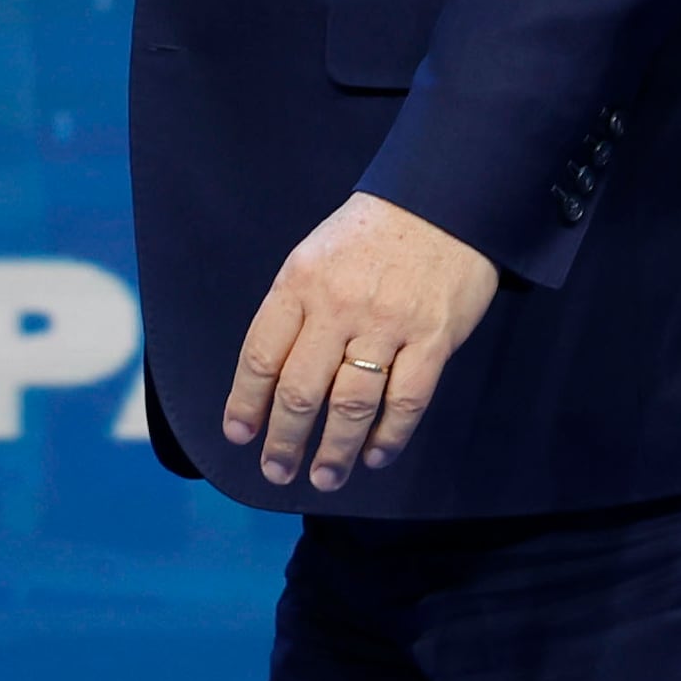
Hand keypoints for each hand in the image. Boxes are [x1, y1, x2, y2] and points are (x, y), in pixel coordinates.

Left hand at [226, 191, 500, 491]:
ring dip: (335, 450)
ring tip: (324, 477)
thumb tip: (269, 377)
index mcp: (299, 283)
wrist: (441, 202)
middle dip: (285, 440)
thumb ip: (293, 311)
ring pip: (351, 404)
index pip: (260, 355)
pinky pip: (407, 401)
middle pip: (301, 390)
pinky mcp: (433, 339)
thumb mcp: (314, 257)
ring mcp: (388, 324)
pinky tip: (374, 456)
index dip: (245, 402)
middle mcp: (338, 307)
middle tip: (277, 470)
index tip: (239, 435)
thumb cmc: (370, 235)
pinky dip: (389, 436)